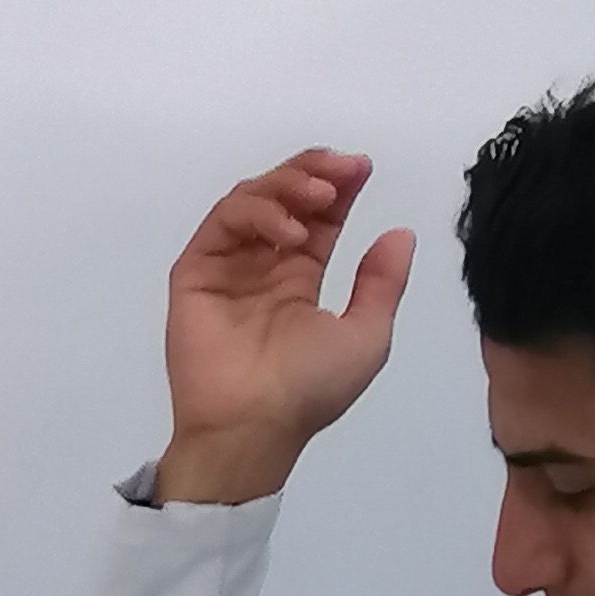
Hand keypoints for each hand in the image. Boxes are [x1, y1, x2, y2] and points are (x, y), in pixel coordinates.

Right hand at [155, 150, 414, 505]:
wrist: (254, 427)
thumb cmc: (308, 394)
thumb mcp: (368, 337)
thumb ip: (384, 284)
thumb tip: (399, 234)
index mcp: (298, 282)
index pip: (319, 218)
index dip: (340, 187)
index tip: (363, 169)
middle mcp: (262, 268)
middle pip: (284, 197)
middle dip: (315, 172)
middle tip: (344, 168)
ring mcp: (227, 268)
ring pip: (253, 199)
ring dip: (290, 185)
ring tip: (322, 197)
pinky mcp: (195, 273)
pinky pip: (224, 221)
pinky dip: (259, 211)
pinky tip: (292, 229)